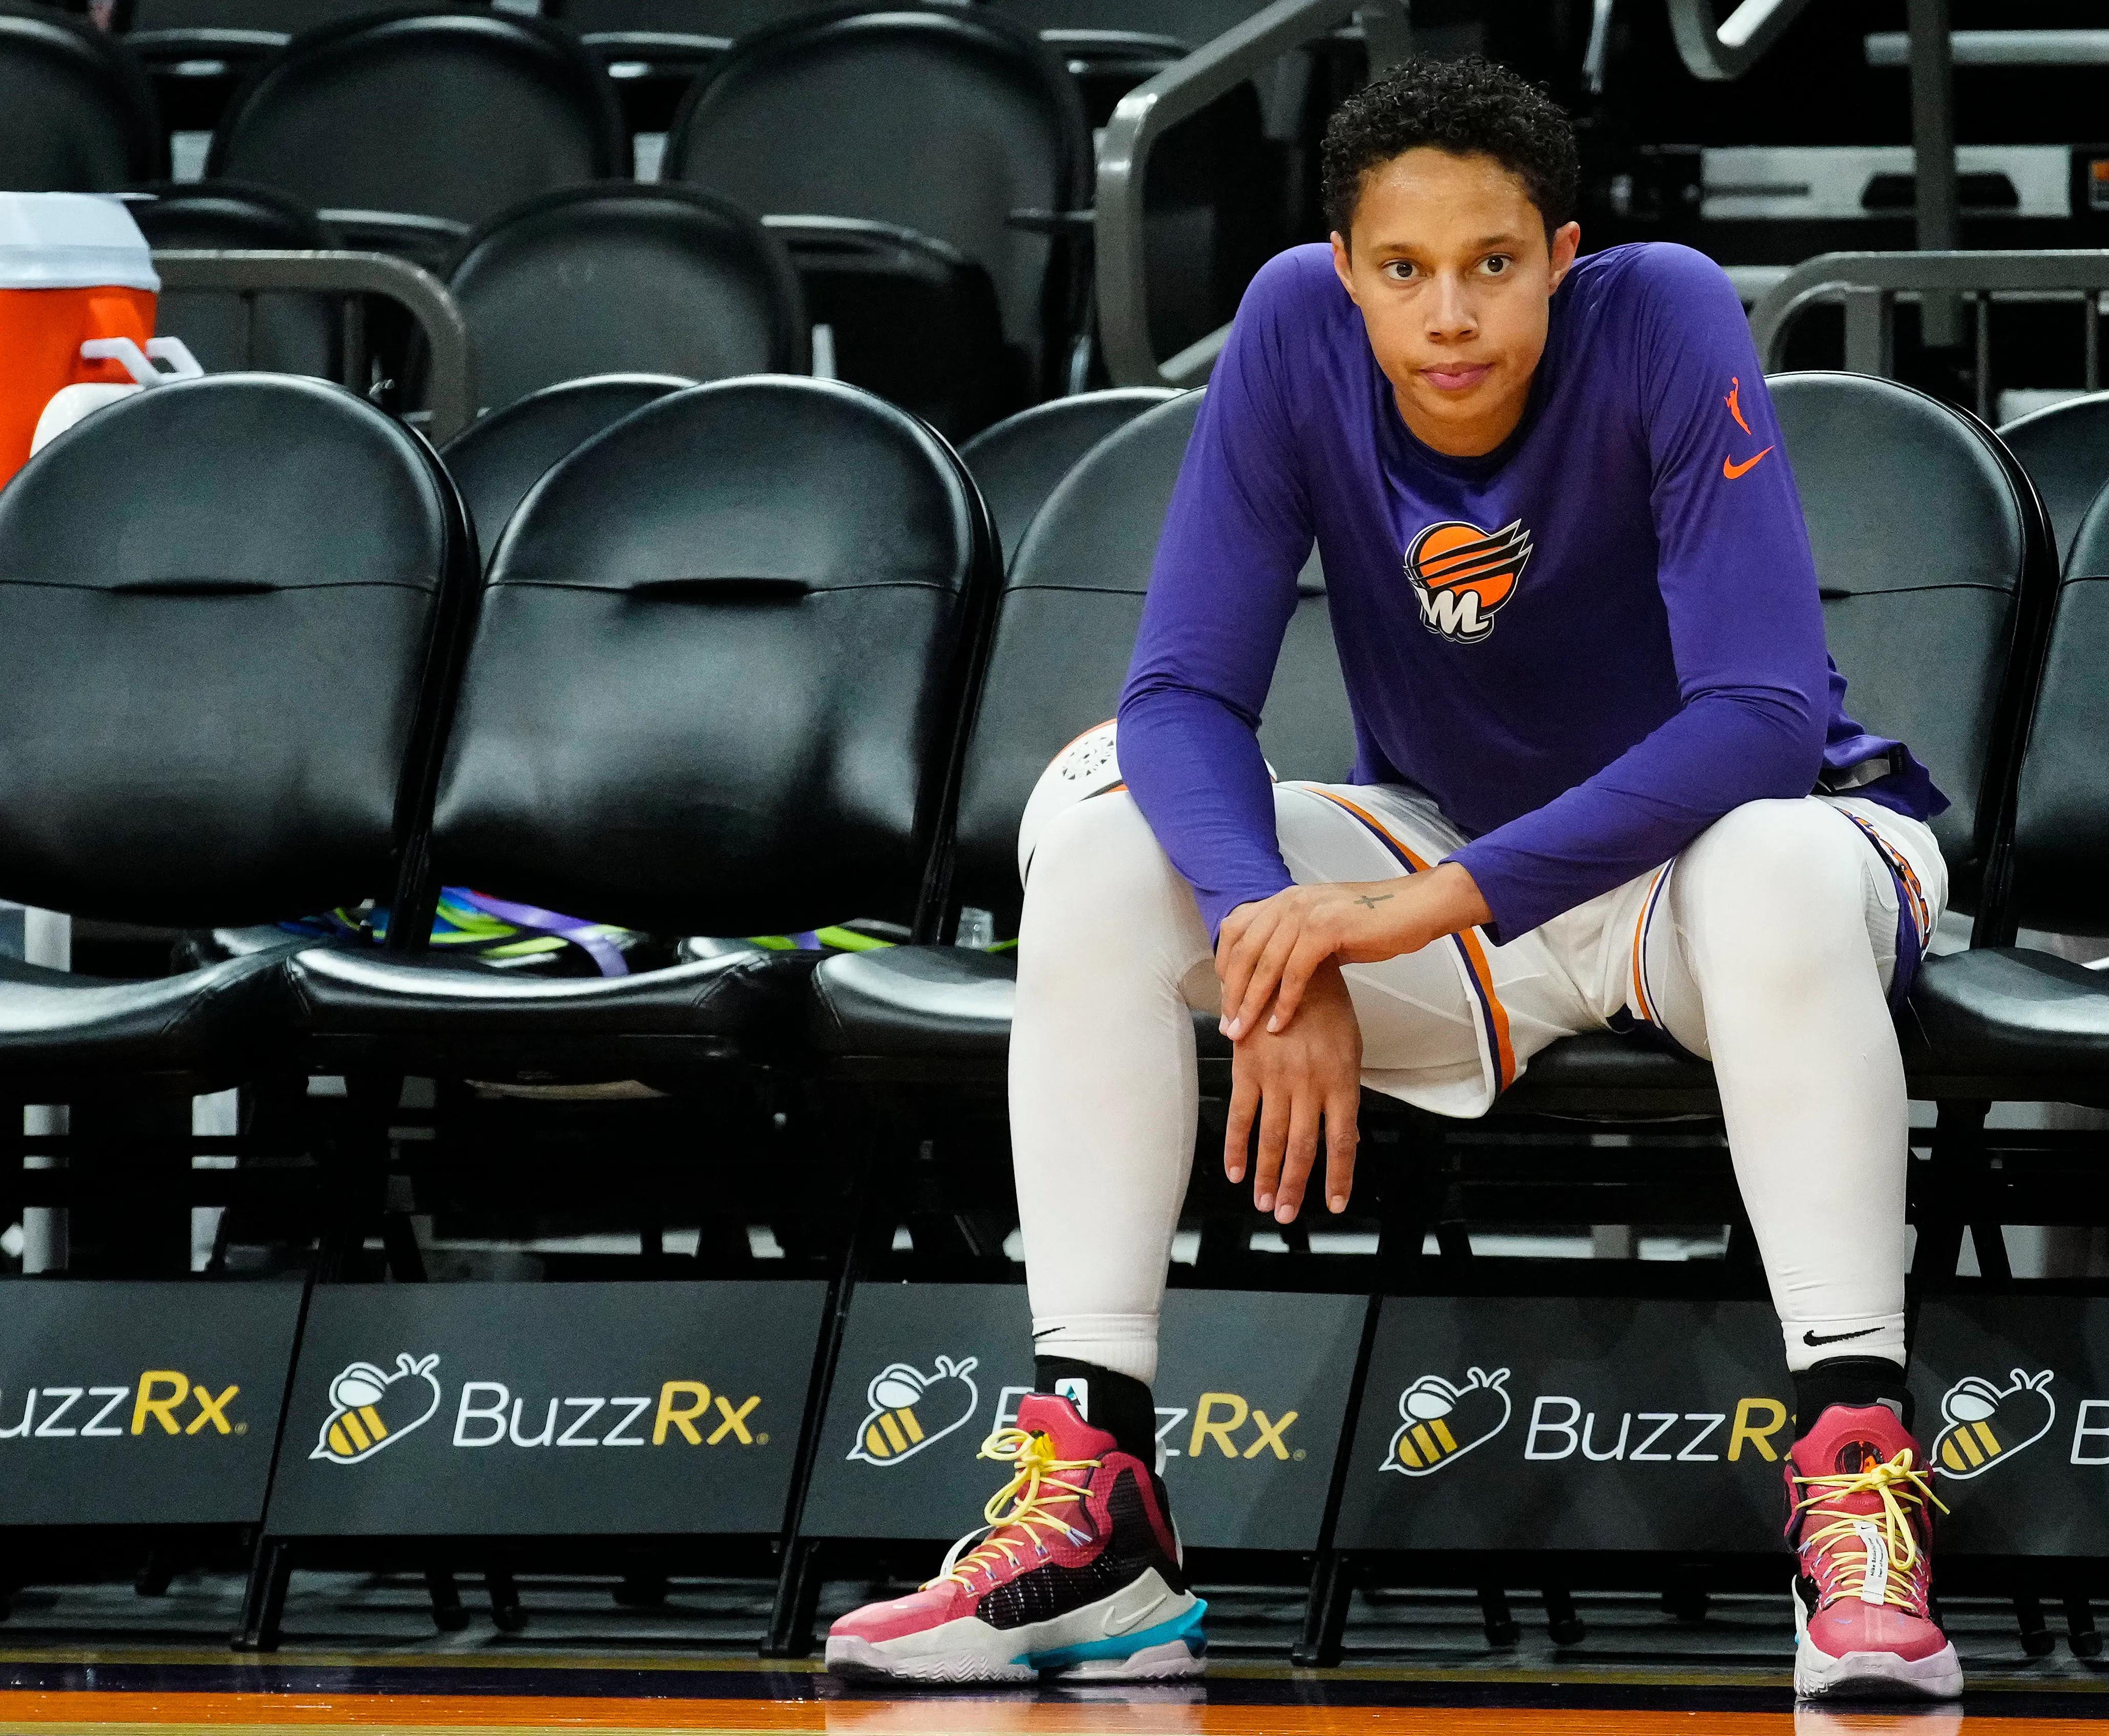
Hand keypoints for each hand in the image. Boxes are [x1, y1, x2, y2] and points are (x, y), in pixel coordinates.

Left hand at [1217, 861, 1490, 1039]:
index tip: (1225, 1000)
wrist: (1413, 910)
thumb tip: (1269, 975)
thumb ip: (1294, 943)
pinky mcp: (1326, 928)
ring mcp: (1306, 912)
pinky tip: (1278, 1025)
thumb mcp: (1322, 929)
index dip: (1224, 967)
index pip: (1236, 931)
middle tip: (1229, 1027)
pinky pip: (1295, 971)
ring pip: (1265, 964)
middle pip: (1244, 951)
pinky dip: (1284, 1001)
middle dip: (1232, 993)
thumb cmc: (1372, 925)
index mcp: (1284, 899)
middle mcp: (1289, 901)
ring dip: (1252, 1002)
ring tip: (1244, 1032)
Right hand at [1224, 959, 1361, 1221]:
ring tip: (1265, 1203)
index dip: (1338, 1176)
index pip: (1342, 1141)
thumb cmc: (1327, 1007)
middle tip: (1287, 1215)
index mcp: (1341, 1081)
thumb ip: (1344, 1092)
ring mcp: (1277, 1078)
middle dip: (1296, 1186)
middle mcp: (1310, 1084)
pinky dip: (1236, 1146)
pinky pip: (1240, 1114)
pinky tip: (1235, 1171)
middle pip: (1303, 1148)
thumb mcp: (1349, 1047)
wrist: (1294, 965)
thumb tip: (1347, 1135)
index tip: (1334, 1204)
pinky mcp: (1247, 1067)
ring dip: (1268, 1176)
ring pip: (1272, 1138)